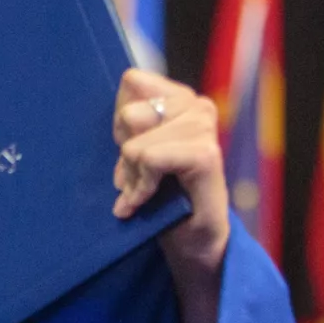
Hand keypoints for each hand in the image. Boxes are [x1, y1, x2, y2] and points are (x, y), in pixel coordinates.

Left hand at [112, 69, 229, 272]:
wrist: (193, 240)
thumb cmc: (163, 194)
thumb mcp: (137, 151)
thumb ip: (130, 124)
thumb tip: (118, 108)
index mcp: (181, 98)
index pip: (133, 81)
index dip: (121, 121)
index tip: (131, 150)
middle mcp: (198, 106)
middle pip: (129, 114)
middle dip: (125, 153)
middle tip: (137, 178)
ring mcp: (205, 127)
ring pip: (136, 144)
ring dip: (134, 177)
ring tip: (143, 193)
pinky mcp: (205, 154)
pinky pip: (150, 159)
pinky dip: (141, 188)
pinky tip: (145, 202)